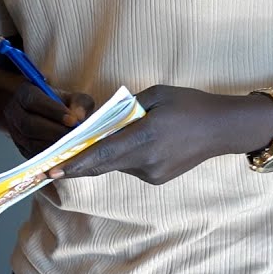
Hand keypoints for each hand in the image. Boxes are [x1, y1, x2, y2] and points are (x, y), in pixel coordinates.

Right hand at [4, 82, 93, 157]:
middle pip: (28, 124)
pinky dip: (51, 157)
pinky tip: (65, 154)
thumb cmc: (63, 106)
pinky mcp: (21, 149)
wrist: (50, 117)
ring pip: (30, 143)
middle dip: (54, 132)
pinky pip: (34, 156)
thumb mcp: (73, 99)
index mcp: (25, 94)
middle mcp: (14, 112)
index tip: (72, 120)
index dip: (53, 111)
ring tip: (72, 146)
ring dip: (53, 146)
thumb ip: (79, 104)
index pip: (34, 101)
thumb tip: (79, 118)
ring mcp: (15, 132)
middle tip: (74, 137)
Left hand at [50, 85, 272, 184]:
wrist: (223, 129)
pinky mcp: (157, 178)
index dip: (74, 163)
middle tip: (49, 166)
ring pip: (116, 165)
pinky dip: (122, 156)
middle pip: (102, 164)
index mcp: (145, 136)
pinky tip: (132, 142)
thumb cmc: (189, 104)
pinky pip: (130, 167)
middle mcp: (147, 160)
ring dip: (103, 155)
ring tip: (102, 139)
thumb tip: (99, 122)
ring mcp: (153, 173)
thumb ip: (123, 109)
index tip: (52, 170)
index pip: (101, 154)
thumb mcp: (155, 95)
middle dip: (76, 165)